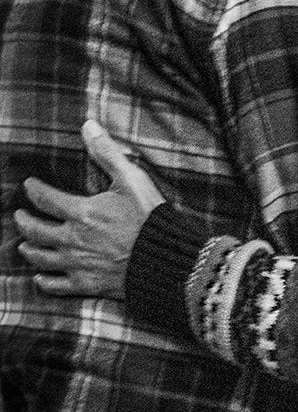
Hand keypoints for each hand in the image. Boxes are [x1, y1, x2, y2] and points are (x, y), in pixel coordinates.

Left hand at [14, 120, 164, 298]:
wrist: (164, 257)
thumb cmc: (149, 216)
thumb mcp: (131, 178)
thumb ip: (107, 152)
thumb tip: (88, 126)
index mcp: (82, 212)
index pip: (45, 199)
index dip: (34, 189)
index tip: (29, 184)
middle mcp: (73, 239)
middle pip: (35, 230)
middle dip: (23, 221)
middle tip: (20, 215)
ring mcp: (78, 263)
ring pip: (41, 257)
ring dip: (29, 249)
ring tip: (24, 244)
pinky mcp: (87, 284)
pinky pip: (57, 285)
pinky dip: (45, 281)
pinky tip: (40, 277)